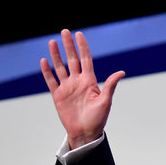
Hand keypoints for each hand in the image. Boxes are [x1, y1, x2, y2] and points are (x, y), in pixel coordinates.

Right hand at [40, 29, 124, 148]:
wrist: (85, 133)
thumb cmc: (98, 119)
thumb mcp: (106, 101)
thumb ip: (110, 85)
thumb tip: (121, 72)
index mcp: (89, 81)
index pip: (85, 59)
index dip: (82, 47)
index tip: (79, 34)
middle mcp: (78, 82)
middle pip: (71, 59)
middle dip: (68, 46)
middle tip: (64, 31)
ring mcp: (67, 87)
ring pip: (60, 67)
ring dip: (56, 55)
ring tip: (52, 42)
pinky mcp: (58, 95)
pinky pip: (51, 80)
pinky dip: (47, 71)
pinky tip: (44, 61)